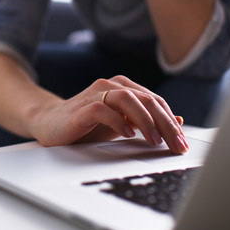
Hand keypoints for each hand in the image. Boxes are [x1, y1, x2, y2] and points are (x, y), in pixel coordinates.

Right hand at [29, 75, 188, 153]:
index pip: (155, 101)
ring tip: (154, 140)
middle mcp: (111, 85)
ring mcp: (96, 94)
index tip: (181, 141)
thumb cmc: (85, 125)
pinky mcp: (82, 107)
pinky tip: (128, 134)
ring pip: (128, 99)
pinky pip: (104, 109)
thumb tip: (178, 120)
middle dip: (165, 123)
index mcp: (123, 87)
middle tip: (176, 144)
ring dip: (145, 120)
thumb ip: (146, 120)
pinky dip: (118, 121)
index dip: (170, 121)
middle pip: (147, 100)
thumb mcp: (122, 124)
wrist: (49, 123)